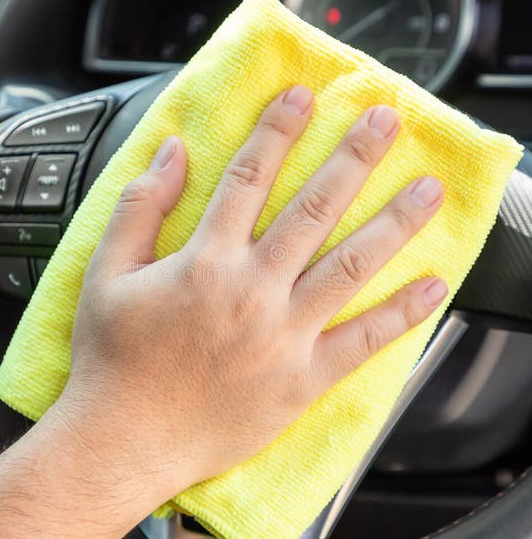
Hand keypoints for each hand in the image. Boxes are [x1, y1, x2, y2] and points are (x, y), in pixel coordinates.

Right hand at [54, 86, 445, 504]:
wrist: (124, 442)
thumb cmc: (112, 361)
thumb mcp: (106, 273)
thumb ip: (141, 207)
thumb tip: (173, 151)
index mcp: (205, 259)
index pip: (250, 176)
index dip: (279, 129)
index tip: (306, 96)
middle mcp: (252, 289)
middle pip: (314, 208)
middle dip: (354, 157)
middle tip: (387, 120)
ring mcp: (283, 334)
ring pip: (351, 265)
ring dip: (394, 222)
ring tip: (428, 190)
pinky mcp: (303, 379)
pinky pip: (363, 342)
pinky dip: (401, 314)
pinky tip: (433, 286)